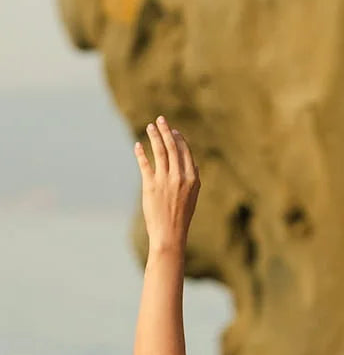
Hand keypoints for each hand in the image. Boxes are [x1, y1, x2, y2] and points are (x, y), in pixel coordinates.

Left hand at [134, 115, 200, 252]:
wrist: (170, 235)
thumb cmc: (181, 217)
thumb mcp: (192, 197)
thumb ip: (192, 180)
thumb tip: (193, 163)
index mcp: (193, 180)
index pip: (185, 153)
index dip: (179, 140)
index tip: (173, 131)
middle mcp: (180, 177)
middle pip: (172, 147)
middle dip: (166, 131)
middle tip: (160, 120)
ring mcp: (165, 181)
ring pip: (160, 151)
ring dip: (154, 136)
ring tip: (150, 126)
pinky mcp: (151, 185)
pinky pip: (145, 164)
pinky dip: (141, 153)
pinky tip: (138, 145)